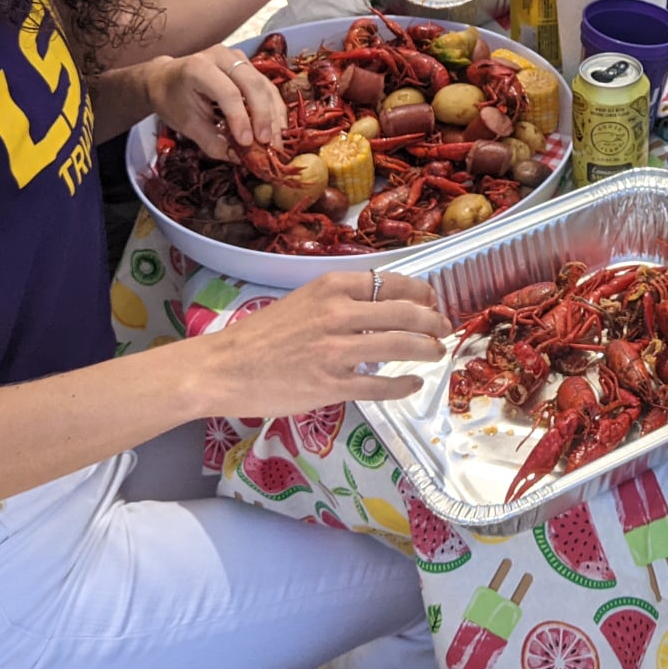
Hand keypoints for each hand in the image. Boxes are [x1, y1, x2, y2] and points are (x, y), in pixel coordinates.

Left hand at [148, 47, 286, 160]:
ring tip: (276, 140)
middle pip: (252, 84)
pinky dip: (274, 108)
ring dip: (274, 114)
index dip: (240, 119)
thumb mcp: (187, 125)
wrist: (165, 79)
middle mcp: (221, 56)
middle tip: (268, 143)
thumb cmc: (172, 101)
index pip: (228, 92)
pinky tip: (278, 128)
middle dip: (263, 116)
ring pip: (264, 85)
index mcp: (199, 67)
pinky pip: (266, 86)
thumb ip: (213, 142)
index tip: (247, 143)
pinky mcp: (248, 65)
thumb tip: (241, 158)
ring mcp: (237, 58)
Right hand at [201, 270, 454, 414]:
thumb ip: (342, 300)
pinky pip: (379, 386)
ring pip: (400, 347)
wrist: (223, 368)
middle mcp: (338, 314)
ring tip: (436, 353)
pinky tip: (413, 384)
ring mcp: (336, 350)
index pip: (393, 282)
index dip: (422, 293)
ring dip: (426, 350)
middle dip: (433, 322)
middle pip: (406, 313)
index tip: (433, 301)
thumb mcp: (305, 300)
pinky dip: (403, 385)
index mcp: (332, 287)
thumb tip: (384, 306)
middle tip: (444, 329)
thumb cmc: (262, 335)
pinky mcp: (331, 385)